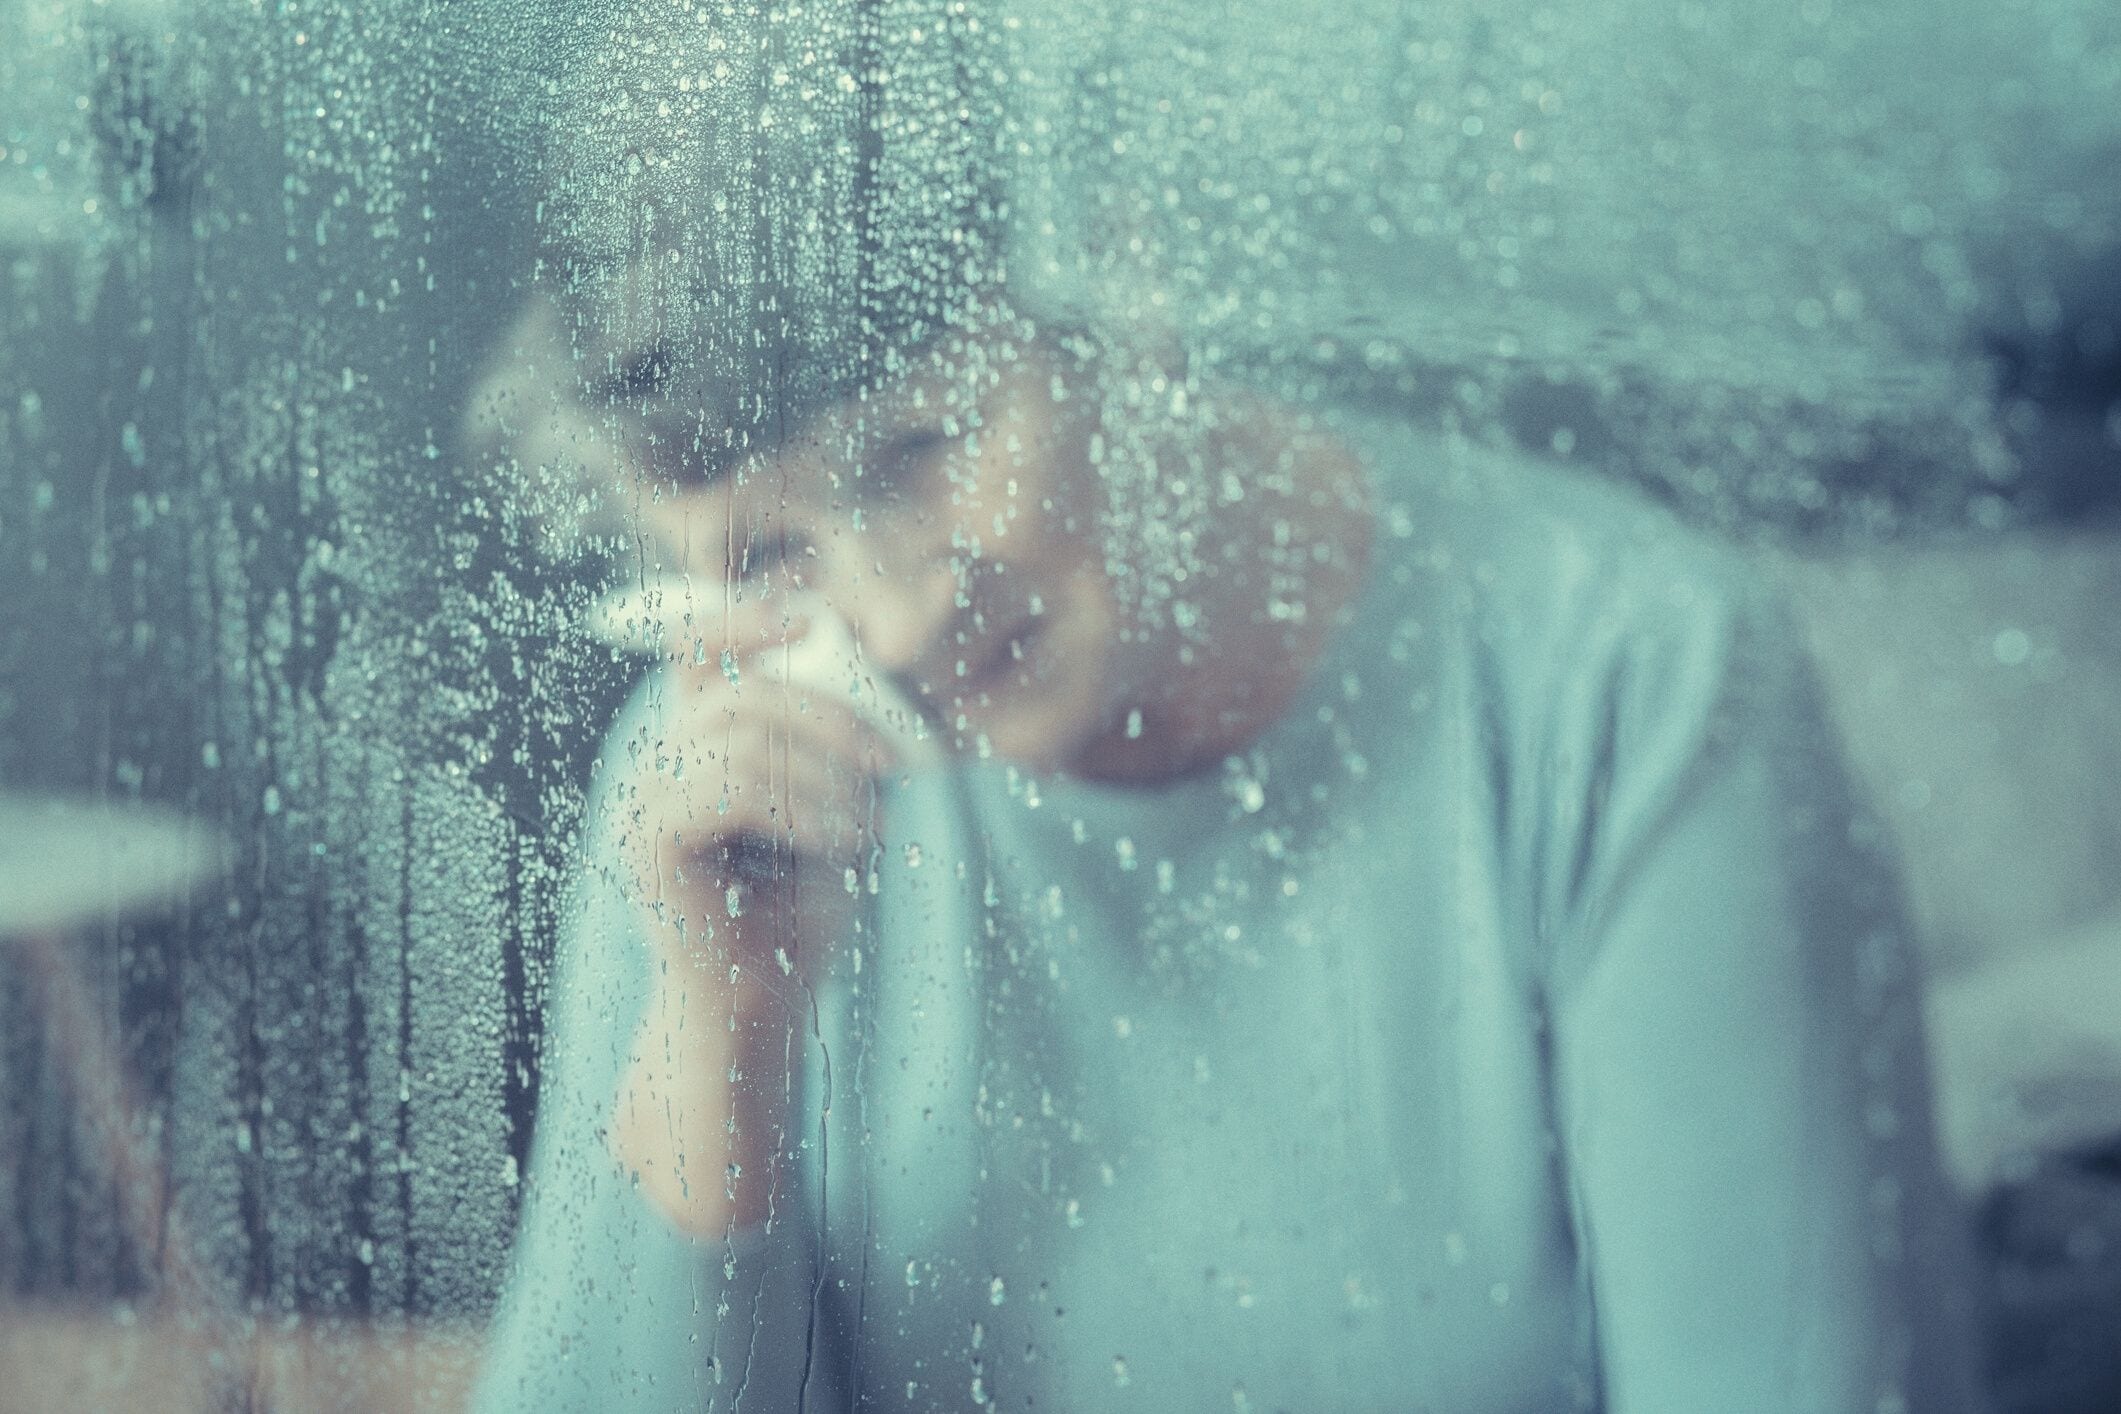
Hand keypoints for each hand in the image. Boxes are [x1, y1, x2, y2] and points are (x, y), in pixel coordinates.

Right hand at [609, 608, 896, 1234]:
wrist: (761, 1010)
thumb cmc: (799, 915)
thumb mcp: (831, 808)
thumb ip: (833, 741)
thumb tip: (871, 662)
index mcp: (691, 750)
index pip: (694, 649)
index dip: (737, 616)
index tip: (801, 617)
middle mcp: (655, 767)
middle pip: (739, 690)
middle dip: (830, 716)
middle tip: (894, 767)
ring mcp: (642, 801)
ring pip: (741, 735)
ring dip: (825, 773)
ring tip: (866, 825)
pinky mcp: (647, 840)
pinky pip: (731, 784)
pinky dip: (802, 805)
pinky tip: (842, 842)